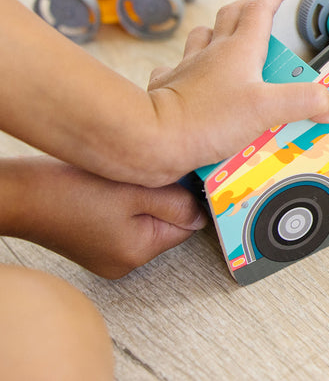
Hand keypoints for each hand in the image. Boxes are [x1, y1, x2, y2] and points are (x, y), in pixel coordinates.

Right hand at [2, 156, 207, 278]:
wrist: (22, 194)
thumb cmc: (73, 191)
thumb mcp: (137, 191)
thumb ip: (175, 204)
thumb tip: (202, 215)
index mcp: (138, 252)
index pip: (186, 226)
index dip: (190, 198)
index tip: (187, 175)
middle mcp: (123, 261)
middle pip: (166, 223)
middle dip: (166, 196)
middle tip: (154, 172)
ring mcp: (106, 253)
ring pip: (146, 219)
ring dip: (145, 197)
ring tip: (128, 178)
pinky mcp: (92, 241)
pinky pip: (124, 220)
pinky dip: (125, 202)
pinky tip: (112, 186)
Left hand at [146, 0, 328, 183]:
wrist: (153, 136)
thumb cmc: (207, 118)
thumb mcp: (267, 109)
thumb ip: (304, 102)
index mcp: (239, 49)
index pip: (260, 10)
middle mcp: (212, 52)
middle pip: (230, 16)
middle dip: (247, 7)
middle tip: (259, 8)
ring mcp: (188, 68)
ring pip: (202, 37)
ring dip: (216, 33)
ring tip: (226, 40)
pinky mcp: (168, 88)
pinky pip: (175, 69)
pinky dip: (185, 69)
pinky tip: (190, 79)